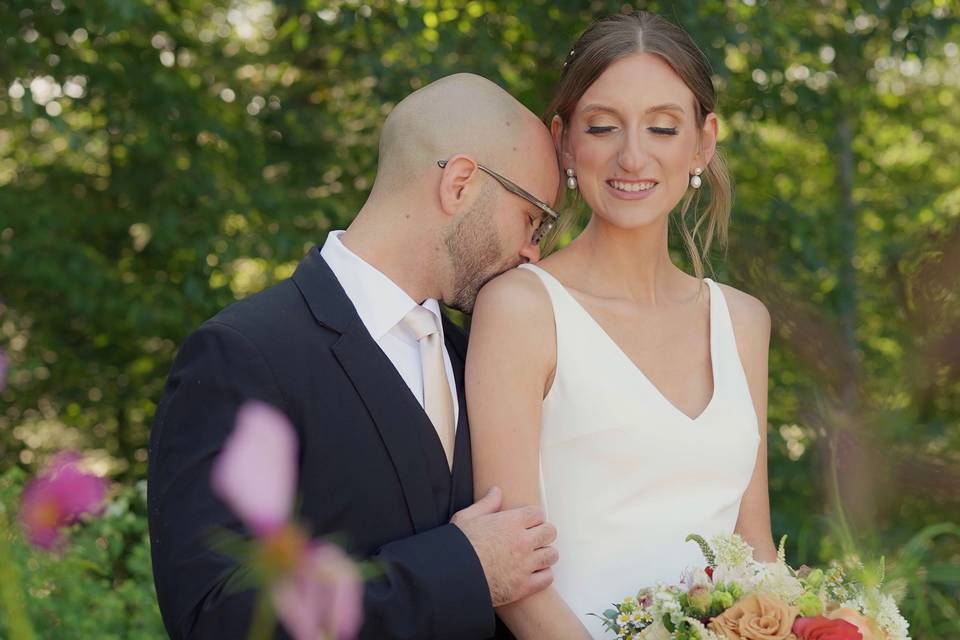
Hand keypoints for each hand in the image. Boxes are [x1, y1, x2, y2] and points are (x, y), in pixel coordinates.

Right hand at [451, 486, 557, 606]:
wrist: (451, 576)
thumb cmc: (457, 546)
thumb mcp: (467, 518)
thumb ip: (486, 504)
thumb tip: (496, 491)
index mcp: (510, 522)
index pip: (538, 513)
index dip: (534, 517)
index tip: (528, 523)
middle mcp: (522, 541)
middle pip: (550, 532)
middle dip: (543, 533)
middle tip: (534, 538)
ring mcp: (525, 564)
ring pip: (551, 555)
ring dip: (545, 554)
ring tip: (535, 556)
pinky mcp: (523, 586)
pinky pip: (547, 578)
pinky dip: (543, 575)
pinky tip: (533, 573)